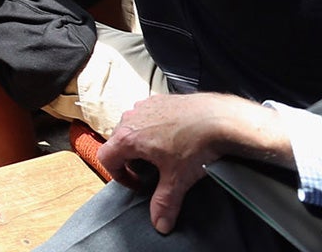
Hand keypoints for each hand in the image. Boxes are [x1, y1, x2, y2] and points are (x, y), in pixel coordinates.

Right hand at [99, 94, 257, 233]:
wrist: (220, 118)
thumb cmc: (195, 144)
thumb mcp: (178, 179)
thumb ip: (164, 203)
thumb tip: (160, 224)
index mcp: (128, 138)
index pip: (106, 159)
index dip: (119, 176)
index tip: (139, 184)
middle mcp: (130, 119)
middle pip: (118, 144)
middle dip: (132, 161)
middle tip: (153, 172)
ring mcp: (144, 106)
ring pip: (132, 129)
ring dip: (142, 144)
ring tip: (165, 154)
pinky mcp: (158, 100)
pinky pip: (147, 116)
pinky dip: (154, 129)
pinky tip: (175, 137)